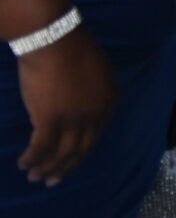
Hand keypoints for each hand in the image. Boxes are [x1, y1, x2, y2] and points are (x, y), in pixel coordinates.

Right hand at [14, 23, 115, 184]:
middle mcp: (96, 112)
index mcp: (109, 99)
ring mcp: (74, 117)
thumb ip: (91, 92)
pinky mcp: (50, 118)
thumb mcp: (93, 70)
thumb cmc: (70, 48)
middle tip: (52, 180)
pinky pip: (41, 147)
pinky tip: (23, 163)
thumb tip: (79, 107)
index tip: (69, 161)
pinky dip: (32, 158)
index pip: (96, 134)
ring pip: (62, 153)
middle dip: (66, 167)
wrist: (54, 37)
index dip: (81, 151)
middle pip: (82, 148)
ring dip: (47, 168)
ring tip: (35, 176)